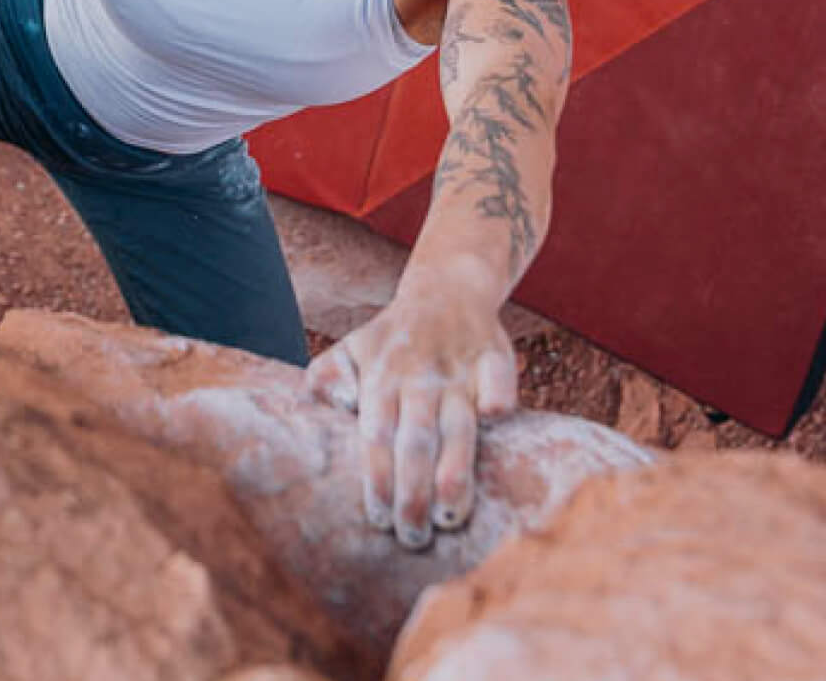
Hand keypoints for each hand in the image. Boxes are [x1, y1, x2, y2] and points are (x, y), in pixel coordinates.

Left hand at [305, 287, 518, 549]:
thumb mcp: (347, 351)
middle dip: (413, 491)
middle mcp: (419, 378)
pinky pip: (499, 376)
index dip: (378, 478)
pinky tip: (496, 421)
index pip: (376, 436)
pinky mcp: (494, 356)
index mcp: (381, 380)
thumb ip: (326, 380)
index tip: (379, 519)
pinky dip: (498, 393)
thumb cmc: (390, 339)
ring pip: (458, 423)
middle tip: (413, 536)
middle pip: (415, 440)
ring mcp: (458, 369)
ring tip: (451, 516)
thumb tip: (338, 407)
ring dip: (455, 469)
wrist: (445, 290)